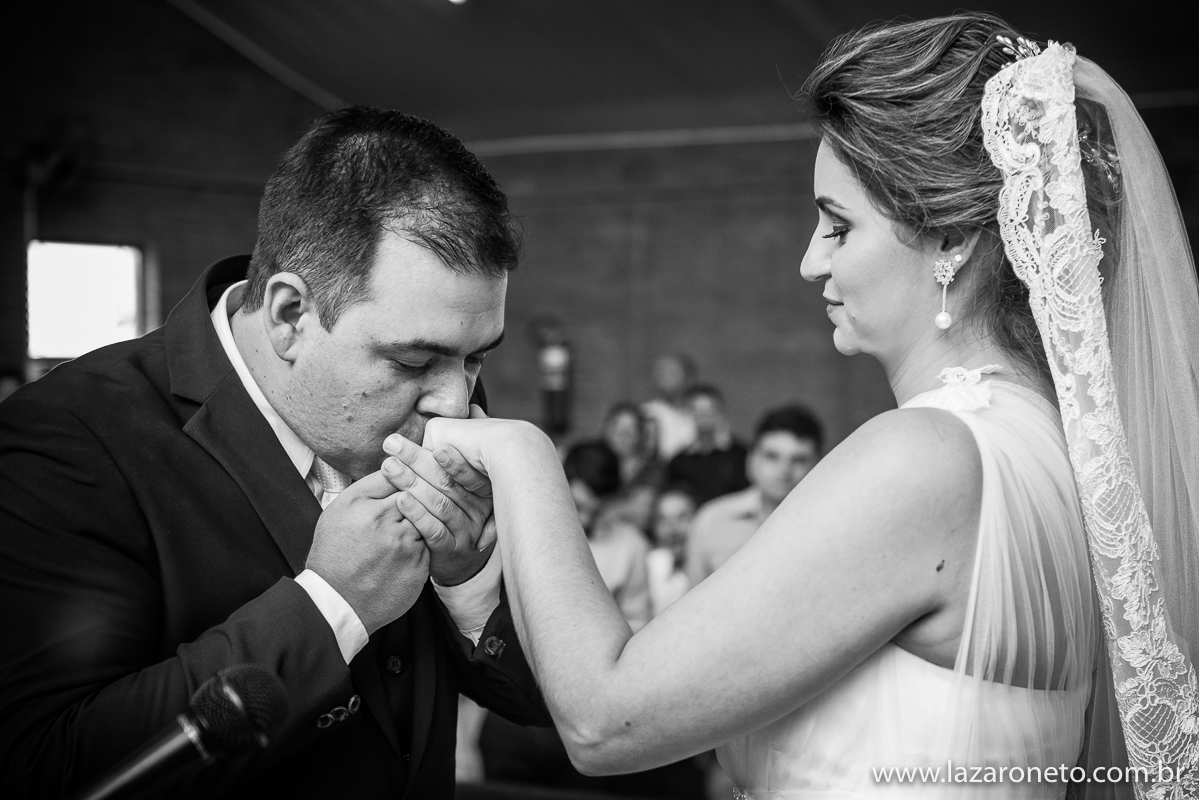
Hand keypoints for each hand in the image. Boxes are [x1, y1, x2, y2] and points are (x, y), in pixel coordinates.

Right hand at [306, 471, 429, 634]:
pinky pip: (431, 542)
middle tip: (418, 495)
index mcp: (366, 507)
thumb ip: (368, 486)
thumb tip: (394, 466)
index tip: (409, 474)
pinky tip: (411, 547)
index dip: (406, 472)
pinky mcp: (419, 566)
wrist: (337, 602)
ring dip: (425, 516)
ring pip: (428, 517)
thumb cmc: (334, 553)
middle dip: (420, 492)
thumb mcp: (338, 511)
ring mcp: (406, 546)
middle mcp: (387, 523)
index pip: (398, 475)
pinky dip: (425, 540)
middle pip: (417, 494)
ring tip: (412, 524)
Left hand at [381, 422, 495, 586]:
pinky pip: (433, 531)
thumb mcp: (472, 476)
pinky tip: (399, 500)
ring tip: (388, 466)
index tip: (434, 442)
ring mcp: (466, 531)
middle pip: (448, 484)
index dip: (453, 458)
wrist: (462, 560)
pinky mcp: (451, 551)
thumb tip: (471, 408)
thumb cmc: (462, 507)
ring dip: (411, 483)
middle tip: (393, 444)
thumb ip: (472, 442)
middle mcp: (480, 510)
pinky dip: (416, 514)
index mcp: (486, 489)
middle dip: (418, 461)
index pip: (470, 472)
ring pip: (439, 505)